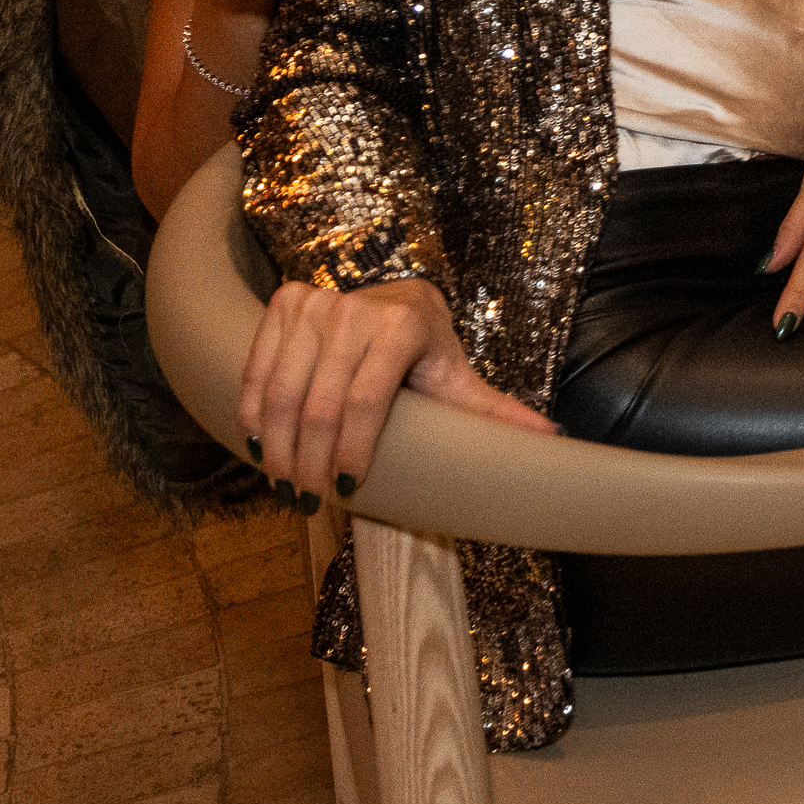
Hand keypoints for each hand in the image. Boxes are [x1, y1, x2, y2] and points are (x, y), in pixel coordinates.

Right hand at [236, 275, 553, 504]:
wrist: (395, 302)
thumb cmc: (427, 353)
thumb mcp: (457, 380)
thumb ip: (492, 411)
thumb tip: (550, 438)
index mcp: (403, 326)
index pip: (366, 403)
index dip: (352, 453)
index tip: (348, 492)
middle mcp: (354, 308)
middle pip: (319, 405)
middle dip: (310, 462)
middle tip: (308, 501)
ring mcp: (315, 302)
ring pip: (281, 392)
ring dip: (277, 447)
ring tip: (284, 484)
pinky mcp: (284, 302)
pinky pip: (257, 369)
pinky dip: (253, 413)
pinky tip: (261, 447)